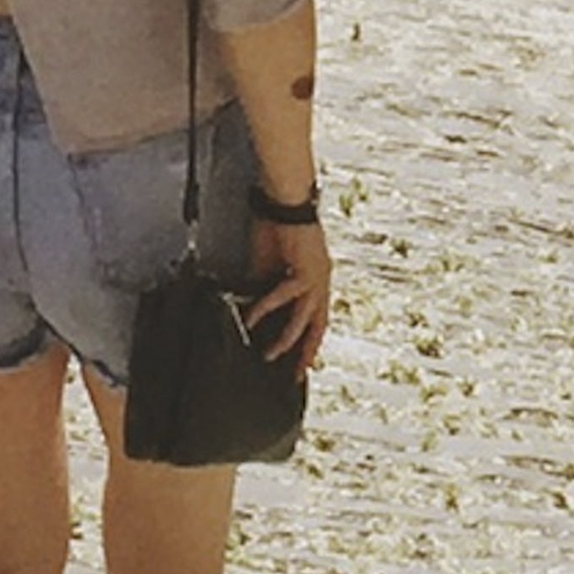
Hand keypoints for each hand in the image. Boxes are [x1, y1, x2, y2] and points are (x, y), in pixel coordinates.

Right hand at [244, 203, 333, 370]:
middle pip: (319, 325)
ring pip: (306, 318)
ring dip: (288, 339)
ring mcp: (317, 275)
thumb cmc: (278, 226)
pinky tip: (252, 319)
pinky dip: (267, 309)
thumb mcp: (271, 266)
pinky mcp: (307, 268)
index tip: (299, 363)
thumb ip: (268, 287)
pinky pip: (285, 296)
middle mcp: (322, 280)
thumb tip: (256, 311)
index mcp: (316, 279)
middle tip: (296, 374)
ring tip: (271, 356)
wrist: (285, 198)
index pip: (316, 317)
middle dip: (308, 351)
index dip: (308, 341)